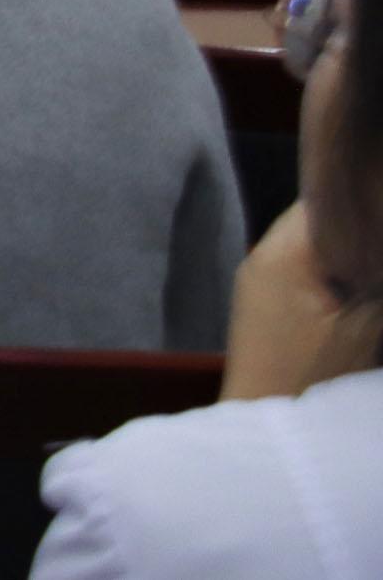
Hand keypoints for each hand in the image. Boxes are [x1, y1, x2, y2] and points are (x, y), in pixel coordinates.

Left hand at [222, 204, 379, 397]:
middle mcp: (262, 255)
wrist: (269, 431)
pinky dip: (332, 272)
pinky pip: (303, 267)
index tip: (380, 208)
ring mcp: (259, 277)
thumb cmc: (315, 379)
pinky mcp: (264, 300)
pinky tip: (356, 291)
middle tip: (376, 247)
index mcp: (282, 252)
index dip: (366, 205)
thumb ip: (377, 277)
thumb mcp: (364, 326)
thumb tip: (375, 251)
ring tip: (371, 270)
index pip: (326, 199)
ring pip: (313, 243)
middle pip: (319, 218)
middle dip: (358, 227)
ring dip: (348, 250)